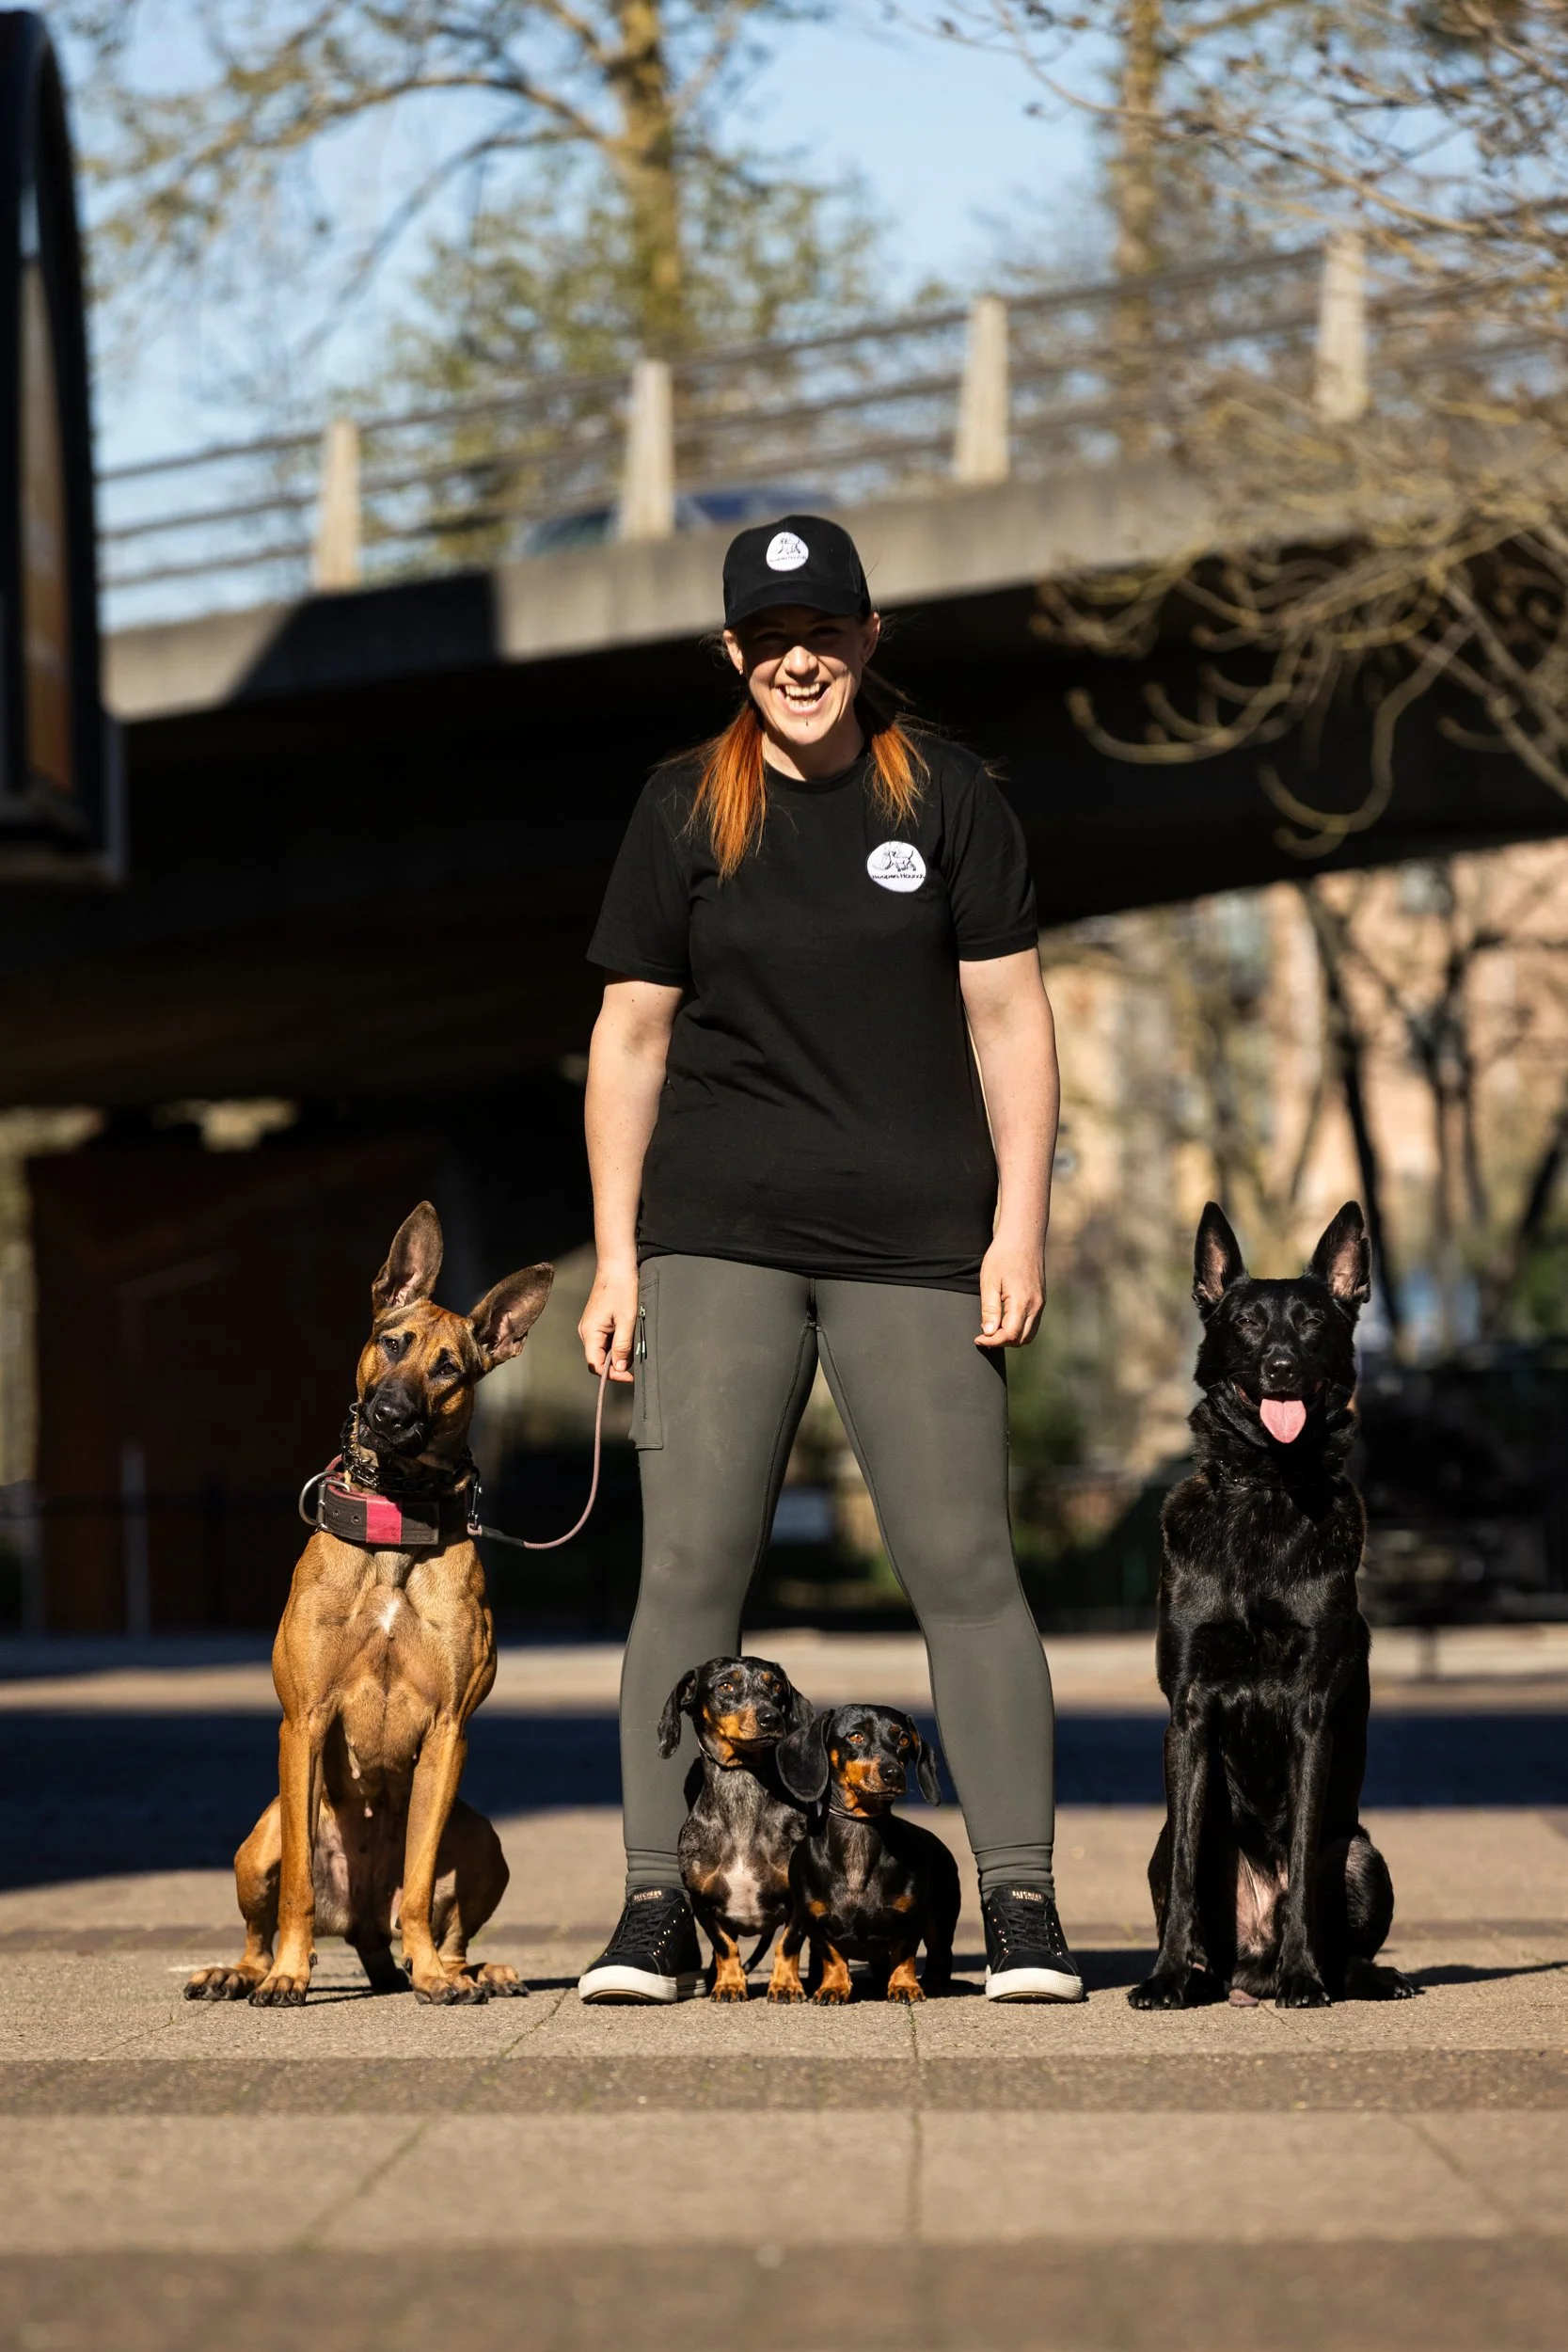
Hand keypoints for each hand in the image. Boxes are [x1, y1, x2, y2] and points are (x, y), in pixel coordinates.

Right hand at [579, 1259, 638, 1381]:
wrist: (617, 1267)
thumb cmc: (621, 1289)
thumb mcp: (627, 1320)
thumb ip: (622, 1345)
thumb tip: (619, 1368)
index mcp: (590, 1332)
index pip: (595, 1365)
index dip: (612, 1374)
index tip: (630, 1376)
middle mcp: (586, 1332)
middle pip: (598, 1360)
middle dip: (616, 1366)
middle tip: (635, 1366)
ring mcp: (591, 1327)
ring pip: (603, 1351)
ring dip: (618, 1355)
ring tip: (633, 1350)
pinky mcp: (598, 1322)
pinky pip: (605, 1341)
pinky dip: (617, 1345)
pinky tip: (629, 1340)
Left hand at [975, 1237, 1044, 1347]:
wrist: (1023, 1236)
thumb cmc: (1003, 1255)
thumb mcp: (989, 1282)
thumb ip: (990, 1309)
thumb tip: (989, 1332)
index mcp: (1022, 1302)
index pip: (1009, 1335)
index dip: (992, 1341)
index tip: (977, 1338)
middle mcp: (1036, 1305)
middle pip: (1021, 1340)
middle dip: (1002, 1342)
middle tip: (983, 1335)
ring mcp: (1041, 1303)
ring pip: (1029, 1334)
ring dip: (1011, 1337)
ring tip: (993, 1328)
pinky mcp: (1041, 1299)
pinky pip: (1032, 1323)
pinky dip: (1019, 1328)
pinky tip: (1004, 1320)